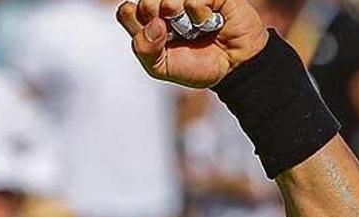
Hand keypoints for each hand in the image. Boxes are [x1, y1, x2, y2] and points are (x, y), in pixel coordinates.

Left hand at [117, 0, 267, 87]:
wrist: (232, 67)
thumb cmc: (196, 65)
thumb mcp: (161, 67)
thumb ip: (145, 50)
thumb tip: (153, 24)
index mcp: (148, 20)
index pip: (126, 11)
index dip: (136, 23)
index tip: (154, 37)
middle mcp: (165, 4)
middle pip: (144, 2)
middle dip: (158, 23)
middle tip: (176, 34)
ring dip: (179, 20)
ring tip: (193, 29)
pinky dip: (200, 15)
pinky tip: (210, 21)